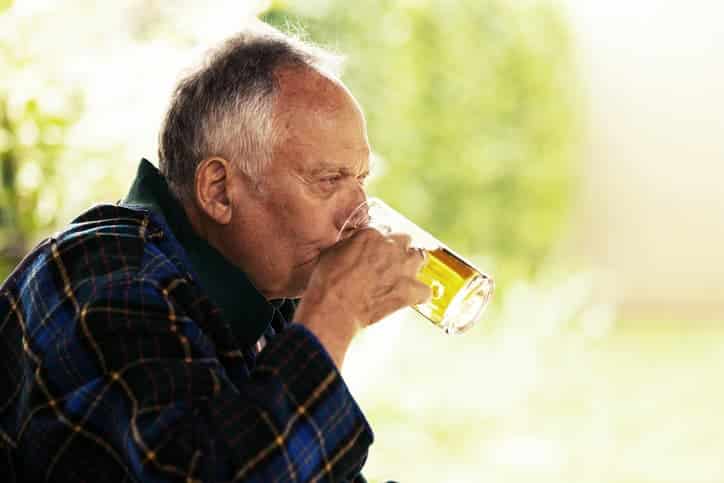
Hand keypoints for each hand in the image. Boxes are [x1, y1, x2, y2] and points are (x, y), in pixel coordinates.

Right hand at [295, 229, 430, 367]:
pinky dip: (419, 295)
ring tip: (404, 277)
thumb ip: (349, 247)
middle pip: (405, 241)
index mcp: (370, 235)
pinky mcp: (409, 290)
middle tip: (390, 264)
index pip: (383, 233)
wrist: (334, 308)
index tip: (375, 254)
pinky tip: (412, 299)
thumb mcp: (332, 254)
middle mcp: (390, 247)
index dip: (380, 246)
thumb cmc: (328, 284)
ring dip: (413, 267)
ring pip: (420, 259)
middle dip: (399, 251)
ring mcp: (402, 268)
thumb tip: (352, 252)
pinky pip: (425, 291)